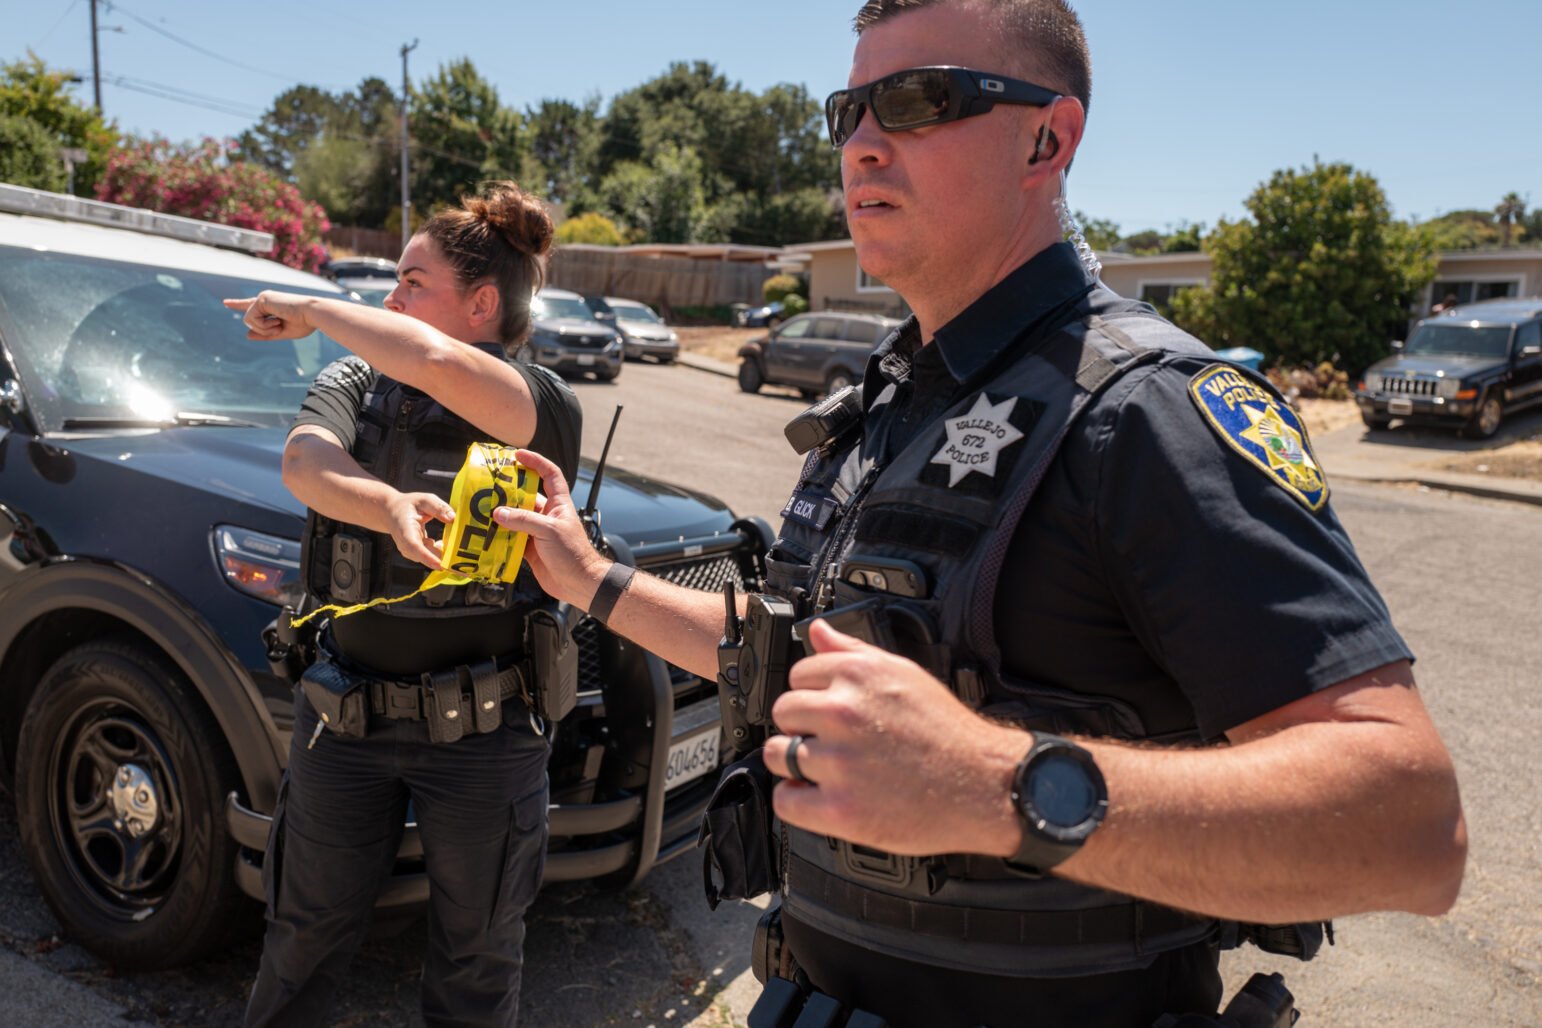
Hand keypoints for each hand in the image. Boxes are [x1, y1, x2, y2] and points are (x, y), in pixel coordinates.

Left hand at [223, 291, 316, 339]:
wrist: (313, 314)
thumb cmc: (305, 323)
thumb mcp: (283, 332)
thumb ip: (265, 335)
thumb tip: (247, 335)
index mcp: (271, 305)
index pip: (251, 305)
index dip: (237, 304)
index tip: (225, 302)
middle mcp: (265, 298)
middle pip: (251, 321)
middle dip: (264, 330)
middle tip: (281, 325)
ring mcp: (262, 298)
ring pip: (248, 321)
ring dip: (264, 329)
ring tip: (279, 324)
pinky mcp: (260, 299)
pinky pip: (251, 319)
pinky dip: (263, 326)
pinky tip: (277, 321)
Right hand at [385, 491, 455, 569]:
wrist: (391, 512)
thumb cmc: (408, 505)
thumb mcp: (424, 500)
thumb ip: (438, 507)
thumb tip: (453, 518)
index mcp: (405, 528)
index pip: (413, 545)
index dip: (426, 557)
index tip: (440, 565)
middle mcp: (405, 543)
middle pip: (423, 556)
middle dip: (441, 560)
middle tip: (460, 560)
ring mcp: (410, 550)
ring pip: (428, 558)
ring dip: (443, 555)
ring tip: (454, 546)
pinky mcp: (415, 554)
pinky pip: (430, 557)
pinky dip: (440, 553)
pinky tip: (445, 543)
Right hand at [490, 448, 607, 605]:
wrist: (579, 584)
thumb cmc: (572, 553)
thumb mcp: (548, 530)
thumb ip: (523, 519)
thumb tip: (498, 513)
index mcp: (558, 504)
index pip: (550, 475)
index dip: (536, 462)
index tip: (518, 454)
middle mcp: (547, 515)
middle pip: (526, 496)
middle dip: (508, 491)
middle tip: (488, 486)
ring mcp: (538, 532)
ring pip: (515, 518)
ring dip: (501, 516)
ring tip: (481, 510)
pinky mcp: (531, 549)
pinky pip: (511, 538)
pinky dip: (499, 537)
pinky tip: (485, 535)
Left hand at [763, 619, 1026, 857]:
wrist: (986, 784)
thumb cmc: (948, 732)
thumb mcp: (904, 674)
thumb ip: (853, 651)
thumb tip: (817, 631)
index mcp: (858, 676)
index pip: (798, 675)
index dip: (813, 695)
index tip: (829, 712)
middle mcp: (845, 713)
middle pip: (783, 713)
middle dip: (801, 727)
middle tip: (830, 741)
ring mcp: (840, 762)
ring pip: (776, 755)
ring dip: (794, 764)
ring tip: (827, 770)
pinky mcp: (841, 808)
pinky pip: (786, 801)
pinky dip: (797, 802)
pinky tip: (822, 797)